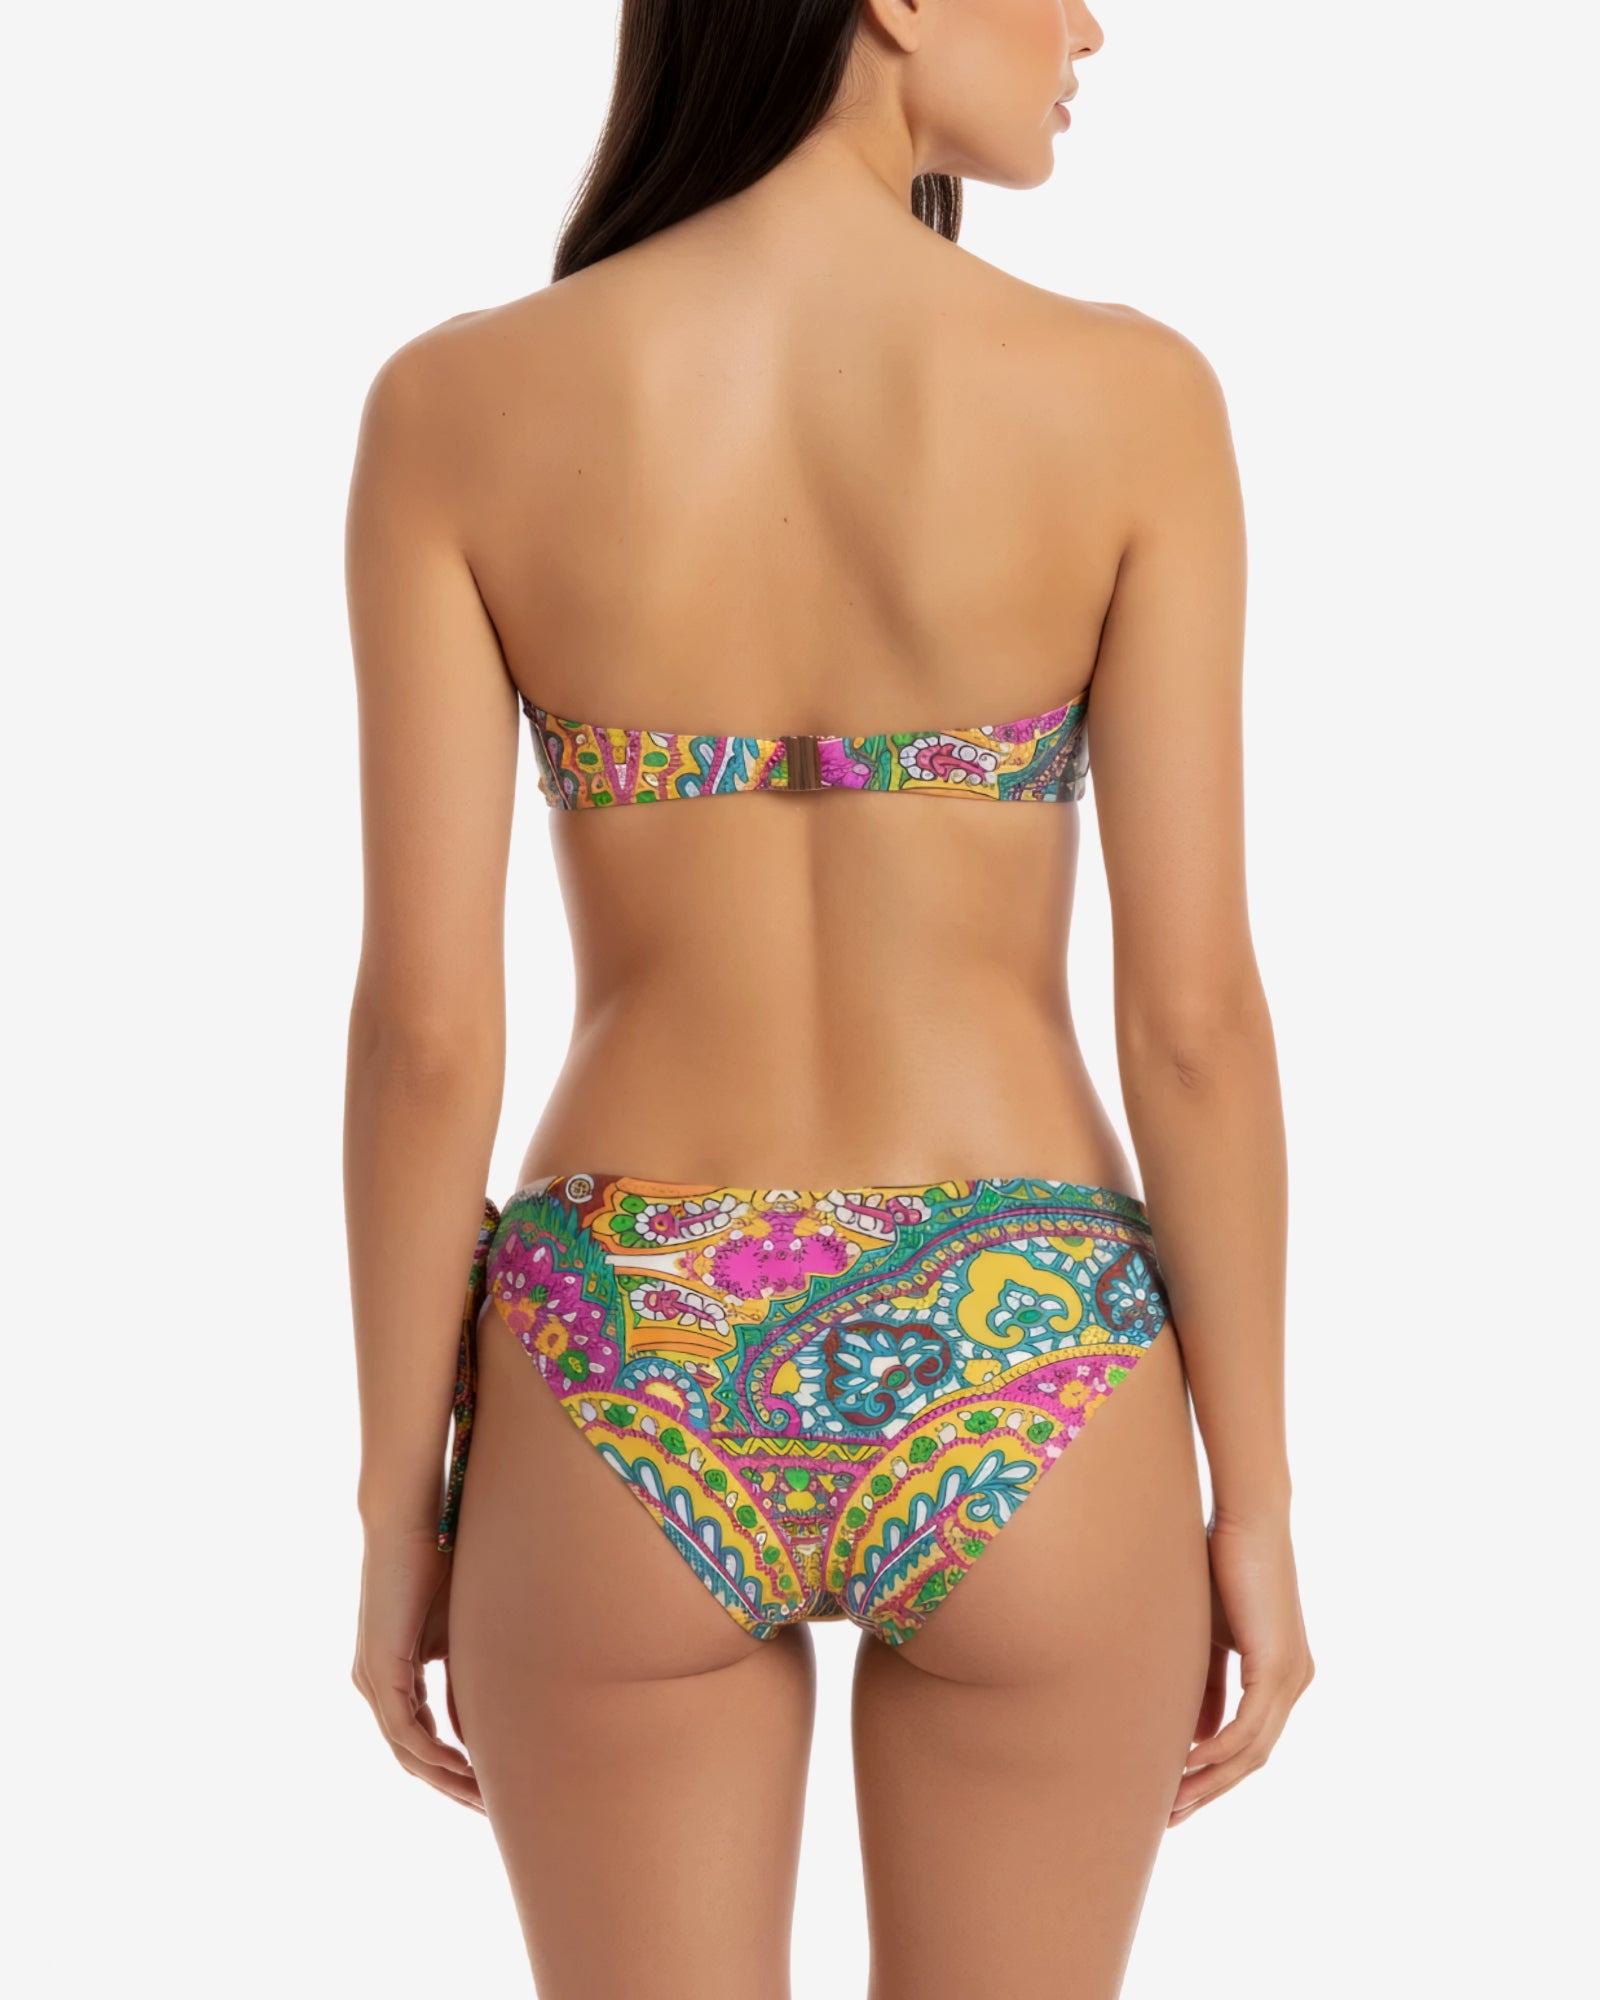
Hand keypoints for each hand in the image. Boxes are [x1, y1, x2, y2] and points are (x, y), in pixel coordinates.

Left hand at [352, 1526, 482, 1811]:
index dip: (455, 1766)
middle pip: (412, 1756)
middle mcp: (375, 1684)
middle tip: (491, 1811)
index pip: (422, 1737)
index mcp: (393, 1674)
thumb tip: (478, 1726)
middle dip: (453, 1786)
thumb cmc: (438, 1564)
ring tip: (484, 1800)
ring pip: (407, 1751)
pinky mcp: (379, 1671)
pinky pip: (404, 1730)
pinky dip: (434, 1753)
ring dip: (446, 1779)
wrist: (406, 1523)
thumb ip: (465, 1679)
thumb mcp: (460, 1634)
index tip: (491, 1786)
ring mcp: (372, 1681)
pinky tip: (465, 1768)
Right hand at [1170, 1511, 1312, 1825]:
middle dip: (1210, 1792)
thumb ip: (1207, 1686)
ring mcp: (1292, 1678)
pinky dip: (1218, 1751)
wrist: (1248, 1520)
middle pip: (1253, 1758)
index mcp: (1282, 1676)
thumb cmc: (1223, 1566)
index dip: (1214, 1775)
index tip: (1177, 1795)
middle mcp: (1295, 1683)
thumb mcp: (1209, 1637)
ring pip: (1252, 1751)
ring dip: (1210, 1780)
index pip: (1249, 1742)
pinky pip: (1249, 1728)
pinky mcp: (1278, 1668)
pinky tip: (1189, 1764)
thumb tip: (1195, 1739)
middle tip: (1171, 1818)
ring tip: (1172, 1801)